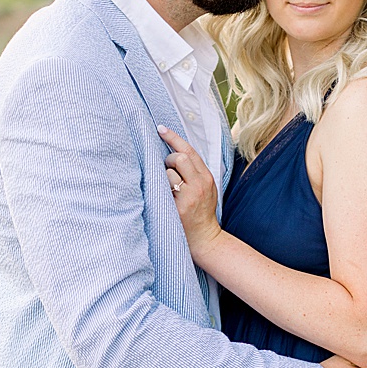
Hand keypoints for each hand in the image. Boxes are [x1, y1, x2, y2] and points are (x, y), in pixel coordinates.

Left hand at [158, 126, 220, 256]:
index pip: (190, 151)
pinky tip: (161, 197)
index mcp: (206, 177)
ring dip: (163, 177)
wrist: (205, 238)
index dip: (174, 138)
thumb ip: (194, 172)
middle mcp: (200, 184)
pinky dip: (160, 189)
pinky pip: (164, 190)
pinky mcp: (179, 208)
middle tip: (166, 172)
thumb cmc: (201, 212)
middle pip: (180, 158)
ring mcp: (189, 197)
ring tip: (166, 189)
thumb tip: (174, 154)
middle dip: (168, 160)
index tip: (160, 128)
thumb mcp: (205, 189)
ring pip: (169, 173)